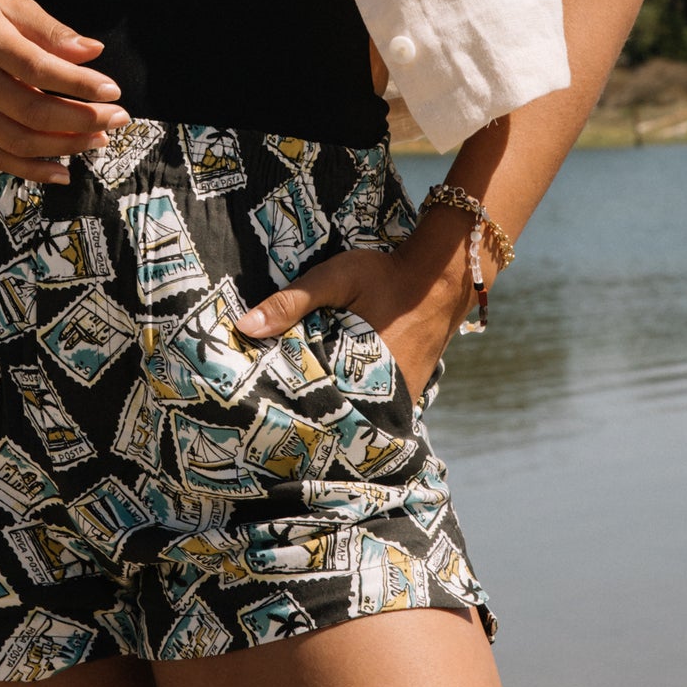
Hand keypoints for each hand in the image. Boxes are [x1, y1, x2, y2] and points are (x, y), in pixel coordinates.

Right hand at [0, 0, 130, 182]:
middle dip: (83, 119)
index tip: (113, 90)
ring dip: (66, 146)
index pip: (38, 69)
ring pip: (20, 141)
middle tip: (119, 117)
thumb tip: (93, 52)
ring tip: (100, 138)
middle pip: (33, 111)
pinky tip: (64, 172)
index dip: (79, 84)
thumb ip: (50, 29)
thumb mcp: (8, 4)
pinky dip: (33, 171)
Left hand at [233, 234, 469, 406]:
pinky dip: (356, 399)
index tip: (263, 406)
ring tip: (298, 405)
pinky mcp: (409, 390)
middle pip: (335, 412)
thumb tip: (245, 327)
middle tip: (274, 408)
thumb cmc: (384, 275)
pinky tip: (334, 390)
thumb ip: (292, 301)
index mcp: (360, 372)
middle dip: (308, 410)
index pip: (314, 403)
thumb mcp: (335, 278)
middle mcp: (384, 394)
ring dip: (333, 406)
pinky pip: (376, 403)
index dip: (288, 406)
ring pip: (357, 410)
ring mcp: (400, 396)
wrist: (441, 277)